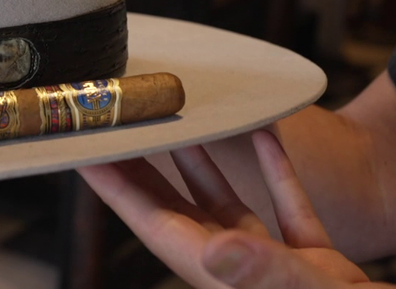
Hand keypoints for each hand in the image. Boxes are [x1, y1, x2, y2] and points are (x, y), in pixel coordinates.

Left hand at [78, 131, 395, 287]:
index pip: (148, 220)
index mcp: (215, 272)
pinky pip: (283, 204)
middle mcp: (233, 265)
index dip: (113, 185)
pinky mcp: (310, 258)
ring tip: (181, 122)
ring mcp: (270, 262)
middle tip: (117, 129)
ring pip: (223, 202)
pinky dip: (273, 169)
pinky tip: (266, 136)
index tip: (85, 152)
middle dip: (142, 168)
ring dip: (202, 162)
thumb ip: (261, 270)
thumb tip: (217, 249)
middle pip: (173, 206)